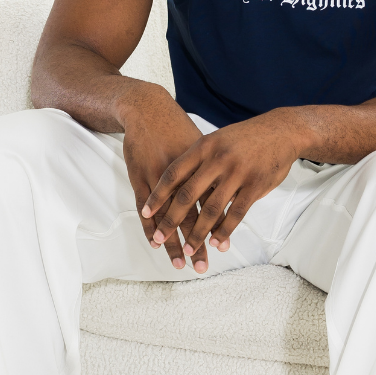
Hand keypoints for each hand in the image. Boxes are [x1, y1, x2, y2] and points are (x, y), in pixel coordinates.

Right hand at [121, 89, 205, 270]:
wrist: (149, 108)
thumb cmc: (179, 128)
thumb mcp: (205, 145)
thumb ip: (217, 170)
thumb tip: (234, 191)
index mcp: (207, 164)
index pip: (215, 201)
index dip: (218, 227)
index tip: (222, 248)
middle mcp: (185, 173)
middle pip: (195, 214)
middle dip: (198, 242)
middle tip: (203, 266)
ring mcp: (161, 176)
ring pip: (170, 215)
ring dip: (174, 241)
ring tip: (180, 264)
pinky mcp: (141, 176)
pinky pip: (147, 208)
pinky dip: (152, 226)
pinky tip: (155, 244)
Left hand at [141, 109, 303, 271]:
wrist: (281, 130)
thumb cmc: (245, 138)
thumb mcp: (217, 140)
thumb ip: (200, 161)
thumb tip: (177, 184)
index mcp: (204, 146)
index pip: (174, 174)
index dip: (158, 195)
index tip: (146, 211)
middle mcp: (217, 159)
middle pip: (187, 195)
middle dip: (171, 220)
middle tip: (160, 238)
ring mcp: (237, 173)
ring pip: (211, 209)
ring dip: (198, 233)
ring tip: (188, 249)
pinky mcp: (255, 185)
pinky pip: (236, 213)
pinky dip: (224, 231)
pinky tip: (216, 243)